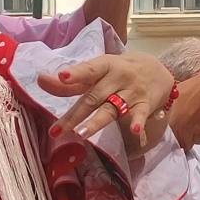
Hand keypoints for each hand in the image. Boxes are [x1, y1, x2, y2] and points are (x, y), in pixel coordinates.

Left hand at [38, 52, 175, 140]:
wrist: (159, 71)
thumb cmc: (119, 72)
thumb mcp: (97, 71)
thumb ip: (71, 81)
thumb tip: (40, 81)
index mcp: (104, 65)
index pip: (88, 69)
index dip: (76, 73)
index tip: (62, 76)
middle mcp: (118, 78)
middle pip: (93, 98)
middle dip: (74, 115)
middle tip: (56, 130)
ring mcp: (131, 93)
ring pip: (111, 109)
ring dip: (96, 122)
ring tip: (82, 134)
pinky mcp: (145, 106)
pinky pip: (141, 116)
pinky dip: (138, 124)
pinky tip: (135, 133)